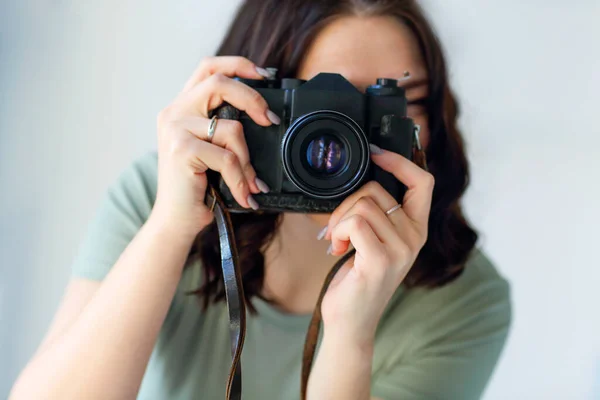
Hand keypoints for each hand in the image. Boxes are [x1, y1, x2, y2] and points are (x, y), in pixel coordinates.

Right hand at [150, 56, 279, 236]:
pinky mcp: (181, 150)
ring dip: (248, 161)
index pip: (208, 67)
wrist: (176, 220)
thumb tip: (263, 116)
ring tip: (251, 183)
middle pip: (219, 83)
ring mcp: (175, 129)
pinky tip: (244, 195)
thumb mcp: (211, 150)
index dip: (237, 64)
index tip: (263, 73)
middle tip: (269, 120)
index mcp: (181, 107)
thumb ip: (224, 128)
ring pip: (231, 129)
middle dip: (252, 99)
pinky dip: (241, 179)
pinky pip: (227, 158)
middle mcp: (174, 112)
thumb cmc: (198, 186)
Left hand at [320, 147, 434, 343]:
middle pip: (377, 189)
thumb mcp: (373, 241)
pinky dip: (337, 231)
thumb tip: (364, 178)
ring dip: (339, 220)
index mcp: (416, 229)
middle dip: (347, 203)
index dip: (400, 161)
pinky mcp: (381, 261)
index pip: (423, 182)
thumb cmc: (357, 279)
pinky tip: (337, 249)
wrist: (350, 322)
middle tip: (340, 228)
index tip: (376, 152)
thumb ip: (377, 213)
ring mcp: (401, 250)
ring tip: (339, 241)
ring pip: (363, 204)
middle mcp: (414, 238)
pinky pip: (355, 222)